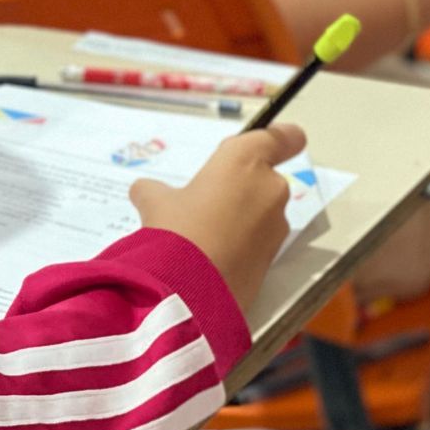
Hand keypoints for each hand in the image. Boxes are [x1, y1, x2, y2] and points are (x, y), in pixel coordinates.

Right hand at [130, 122, 306, 313]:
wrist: (189, 291)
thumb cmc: (175, 229)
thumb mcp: (154, 202)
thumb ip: (154, 190)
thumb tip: (145, 191)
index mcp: (244, 160)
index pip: (283, 137)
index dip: (284, 138)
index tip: (280, 142)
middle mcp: (269, 187)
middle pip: (265, 178)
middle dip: (243, 188)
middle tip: (209, 202)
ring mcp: (276, 225)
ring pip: (263, 211)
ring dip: (243, 217)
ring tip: (207, 235)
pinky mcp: (274, 258)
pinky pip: (259, 240)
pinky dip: (243, 243)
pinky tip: (214, 256)